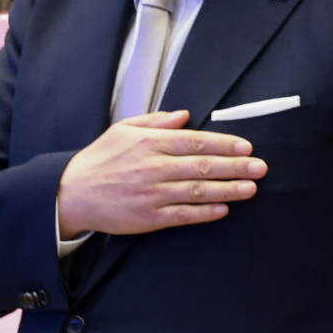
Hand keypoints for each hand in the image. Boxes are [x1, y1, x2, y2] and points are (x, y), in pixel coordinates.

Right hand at [56, 109, 266, 237]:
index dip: (223, 144)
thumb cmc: (100, 159)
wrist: (73, 193)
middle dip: (235, 166)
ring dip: (228, 189)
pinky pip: (183, 215)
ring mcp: (152, 194)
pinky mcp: (149, 217)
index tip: (246, 146)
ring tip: (251, 188)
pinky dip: (205, 212)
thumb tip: (184, 116)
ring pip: (198, 191)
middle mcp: (154, 167)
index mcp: (149, 143)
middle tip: (260, 167)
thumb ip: (156, 121)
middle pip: (202, 166)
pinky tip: (224, 209)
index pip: (194, 141)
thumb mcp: (123, 129)